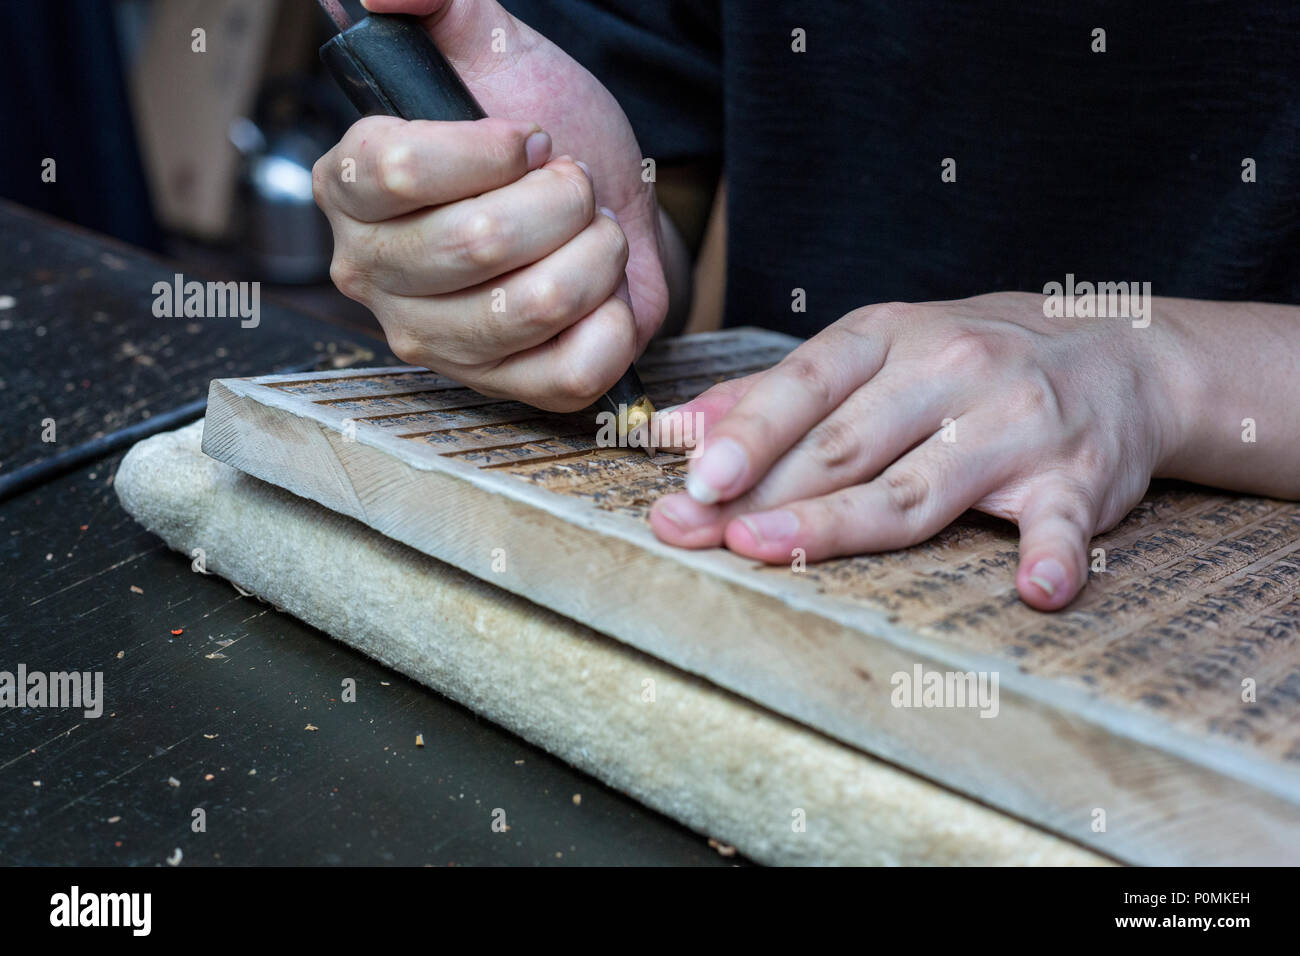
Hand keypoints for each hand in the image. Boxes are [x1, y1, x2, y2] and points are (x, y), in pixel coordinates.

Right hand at [312, 0, 668, 410]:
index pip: (398, 172)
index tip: (532, 139)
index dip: (490, 151)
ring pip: (529, 307)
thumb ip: (432, 3)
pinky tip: (601, 295)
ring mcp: (435, 342)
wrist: (611, 205)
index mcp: (350, 187)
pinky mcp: (501, 389)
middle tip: (575, 187)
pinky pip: (571, 370)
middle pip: (477, 242)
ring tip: (592, 236)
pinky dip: (613, 323)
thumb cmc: (545, 135)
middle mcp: (373, 273)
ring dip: (593, 256)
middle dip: (561, 200)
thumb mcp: (491, 47)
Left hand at [649, 293, 1192, 610]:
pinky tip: (1036, 589)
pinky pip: (1063, 521)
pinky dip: (1054, 554)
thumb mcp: (876, 350)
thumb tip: (677, 430)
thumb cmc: (966, 360)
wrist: (1119, 354)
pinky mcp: (1078, 478)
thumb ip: (778, 392)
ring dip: (843, 524)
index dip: (749, 431)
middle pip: (846, 444)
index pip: (808, 382)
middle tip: (697, 534)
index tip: (696, 477)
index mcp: (892, 338)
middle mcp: (952, 372)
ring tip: (766, 549)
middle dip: (764, 493)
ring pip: (918, 488)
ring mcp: (1016, 425)